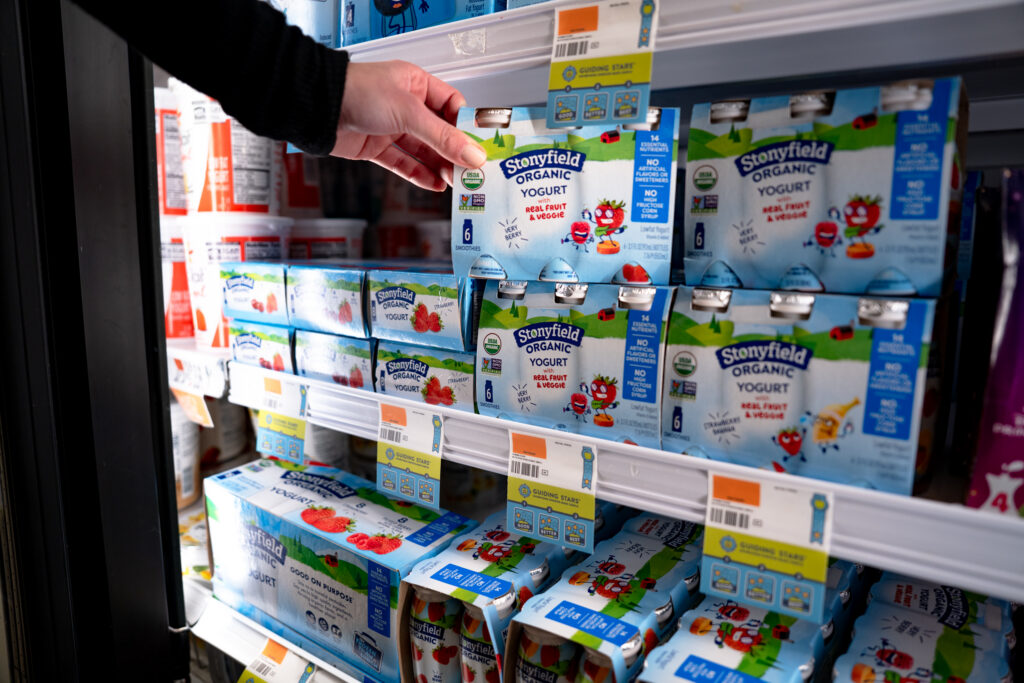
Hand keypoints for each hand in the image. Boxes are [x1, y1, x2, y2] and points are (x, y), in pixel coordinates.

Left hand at [332, 60, 486, 190]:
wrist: (317, 108)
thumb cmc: (357, 92)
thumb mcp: (408, 113)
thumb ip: (442, 137)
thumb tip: (472, 154)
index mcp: (416, 84)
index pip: (452, 106)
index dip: (465, 127)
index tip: (479, 146)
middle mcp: (405, 105)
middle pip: (439, 132)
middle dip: (454, 153)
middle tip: (470, 171)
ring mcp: (390, 127)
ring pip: (423, 151)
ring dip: (439, 167)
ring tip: (455, 182)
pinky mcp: (376, 147)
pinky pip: (403, 163)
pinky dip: (418, 175)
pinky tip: (434, 184)